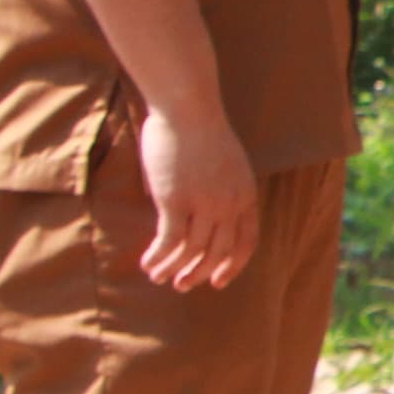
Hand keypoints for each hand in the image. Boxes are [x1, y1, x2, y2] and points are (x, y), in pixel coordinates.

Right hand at [134, 100, 258, 291]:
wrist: (188, 109)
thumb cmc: (202, 132)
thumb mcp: (227, 165)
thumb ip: (223, 191)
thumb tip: (209, 215)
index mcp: (246, 195)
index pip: (246, 242)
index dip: (232, 266)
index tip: (218, 281)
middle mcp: (229, 204)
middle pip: (218, 252)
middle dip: (200, 273)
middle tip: (183, 285)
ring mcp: (204, 203)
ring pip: (192, 252)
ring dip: (174, 269)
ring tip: (159, 277)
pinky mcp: (176, 200)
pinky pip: (169, 241)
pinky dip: (158, 257)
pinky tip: (147, 263)